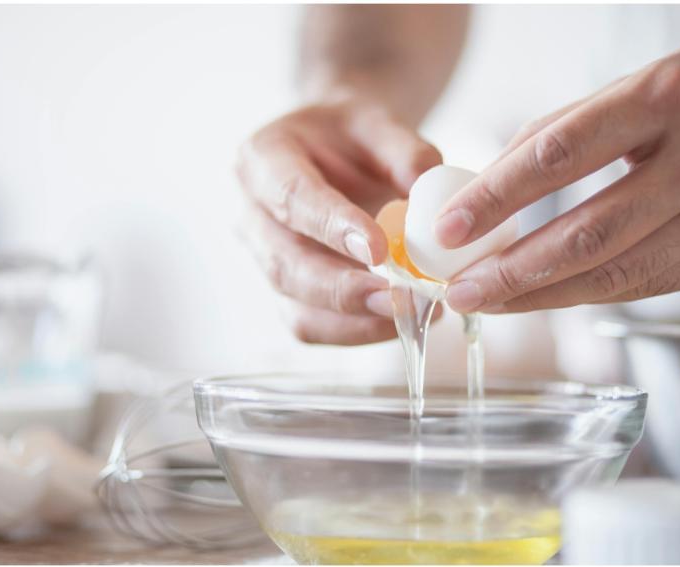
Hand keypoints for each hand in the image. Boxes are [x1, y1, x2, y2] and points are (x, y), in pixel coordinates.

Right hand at [236, 95, 441, 343]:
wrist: (335, 151)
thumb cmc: (351, 135)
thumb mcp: (378, 121)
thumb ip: (404, 149)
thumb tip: (428, 187)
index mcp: (262, 159)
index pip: (291, 197)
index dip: (330, 227)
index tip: (378, 249)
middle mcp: (252, 214)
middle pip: (284, 264)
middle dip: (340, 288)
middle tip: (395, 298)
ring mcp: (265, 258)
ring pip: (294, 304)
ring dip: (351, 319)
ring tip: (407, 314)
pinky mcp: (287, 291)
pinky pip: (311, 324)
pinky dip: (354, 331)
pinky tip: (396, 321)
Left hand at [436, 38, 679, 313]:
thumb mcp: (636, 86)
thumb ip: (563, 133)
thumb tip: (485, 187)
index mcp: (666, 97)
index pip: (558, 155)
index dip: (496, 197)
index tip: (448, 227)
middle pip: (585, 232)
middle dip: (509, 270)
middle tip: (458, 289)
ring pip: (612, 273)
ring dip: (538, 296)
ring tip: (487, 301)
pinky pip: (642, 285)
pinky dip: (583, 295)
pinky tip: (540, 297)